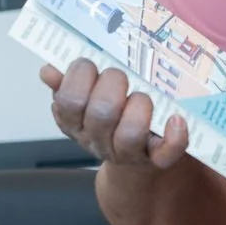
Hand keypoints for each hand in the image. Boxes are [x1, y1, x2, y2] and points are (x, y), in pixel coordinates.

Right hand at [41, 60, 189, 170]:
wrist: (135, 158)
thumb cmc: (110, 120)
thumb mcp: (83, 103)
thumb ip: (66, 86)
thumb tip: (49, 71)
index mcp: (76, 124)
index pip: (69, 102)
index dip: (80, 78)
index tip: (90, 65)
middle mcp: (99, 141)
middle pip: (101, 114)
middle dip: (112, 85)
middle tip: (120, 76)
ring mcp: (128, 153)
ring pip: (130, 134)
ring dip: (139, 107)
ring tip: (142, 96)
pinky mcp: (157, 159)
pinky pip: (166, 153)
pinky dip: (175, 136)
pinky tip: (177, 119)